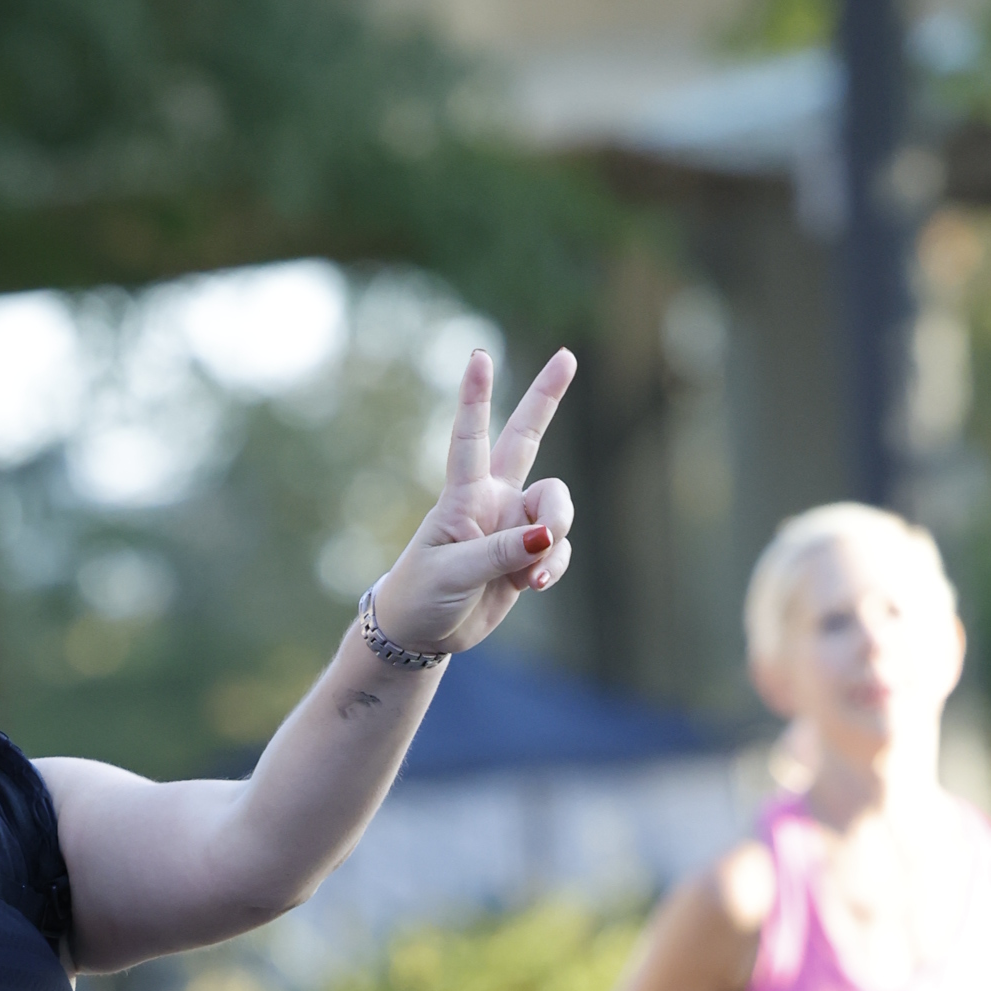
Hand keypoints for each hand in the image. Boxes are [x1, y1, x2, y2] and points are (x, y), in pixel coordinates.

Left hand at [370, 349, 577, 661]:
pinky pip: (558, 550)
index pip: (470, 439)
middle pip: (525, 439)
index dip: (476, 398)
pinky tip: (535, 584)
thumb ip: (501, 552)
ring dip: (557, 534)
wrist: (424, 634)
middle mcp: (492, 501)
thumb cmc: (423, 595)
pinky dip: (554, 566)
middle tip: (566, 356)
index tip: (479, 357)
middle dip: (546, 398)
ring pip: (557, 508)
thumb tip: (546, 536)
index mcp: (464, 496)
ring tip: (532, 574)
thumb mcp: (456, 573)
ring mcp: (513, 526)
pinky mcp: (527, 556)